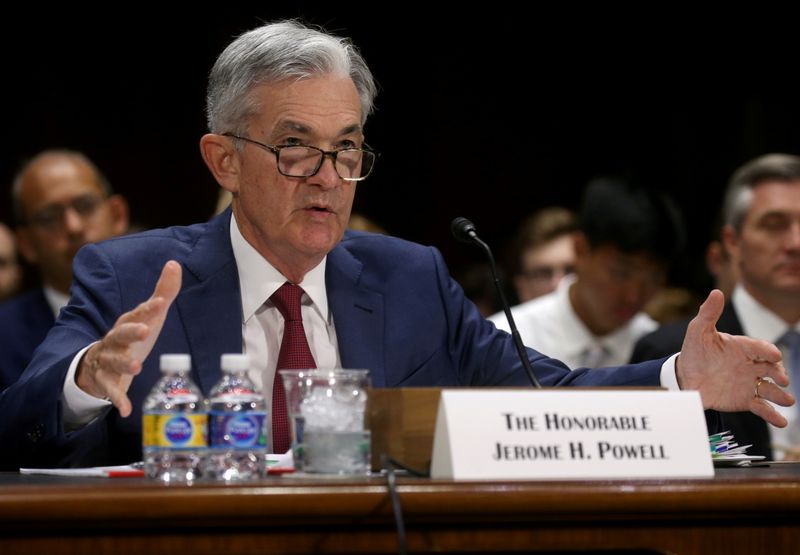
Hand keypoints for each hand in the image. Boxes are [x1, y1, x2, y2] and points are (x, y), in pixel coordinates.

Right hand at [76, 260, 181, 416]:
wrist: (97, 364)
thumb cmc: (130, 337)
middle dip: (131, 332)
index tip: (160, 303)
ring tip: (137, 368)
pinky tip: (126, 410)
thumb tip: (175, 263)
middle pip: (120, 334)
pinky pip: (110, 391)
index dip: (148, 308)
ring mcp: (107, 361)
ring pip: (113, 362)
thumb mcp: (148, 316)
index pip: (136, 313)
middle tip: (145, 331)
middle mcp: (114, 340)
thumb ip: (163, 292)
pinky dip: (118, 400)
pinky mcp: (105, 382)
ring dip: (124, 365)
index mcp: (127, 323)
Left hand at [676, 289, 794, 426]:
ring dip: (781, 395)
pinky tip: (780, 420)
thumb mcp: (698, 331)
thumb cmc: (694, 352)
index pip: (759, 348)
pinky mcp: (745, 400)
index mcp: (742, 347)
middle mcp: (750, 365)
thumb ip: (708, 313)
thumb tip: (716, 292)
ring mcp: (749, 383)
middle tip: (781, 379)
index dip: (766, 351)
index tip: (772, 355)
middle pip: (771, 368)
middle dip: (779, 373)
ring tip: (788, 400)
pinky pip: (762, 408)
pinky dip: (772, 415)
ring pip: (770, 389)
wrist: (685, 377)